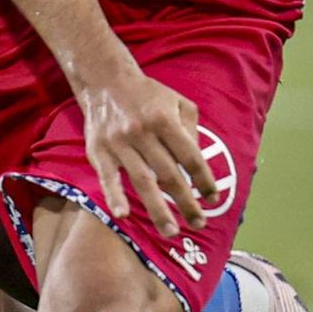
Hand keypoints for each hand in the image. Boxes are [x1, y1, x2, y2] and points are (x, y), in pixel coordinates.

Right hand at [76, 58, 219, 240]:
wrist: (105, 80)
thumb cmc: (148, 94)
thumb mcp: (178, 102)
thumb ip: (191, 130)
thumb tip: (197, 165)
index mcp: (165, 120)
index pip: (190, 157)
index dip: (204, 180)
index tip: (213, 199)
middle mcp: (143, 132)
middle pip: (169, 174)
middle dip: (186, 202)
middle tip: (199, 224)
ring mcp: (119, 143)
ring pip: (142, 181)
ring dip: (158, 209)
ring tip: (171, 232)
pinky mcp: (99, 151)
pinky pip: (108, 178)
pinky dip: (115, 196)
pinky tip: (123, 215)